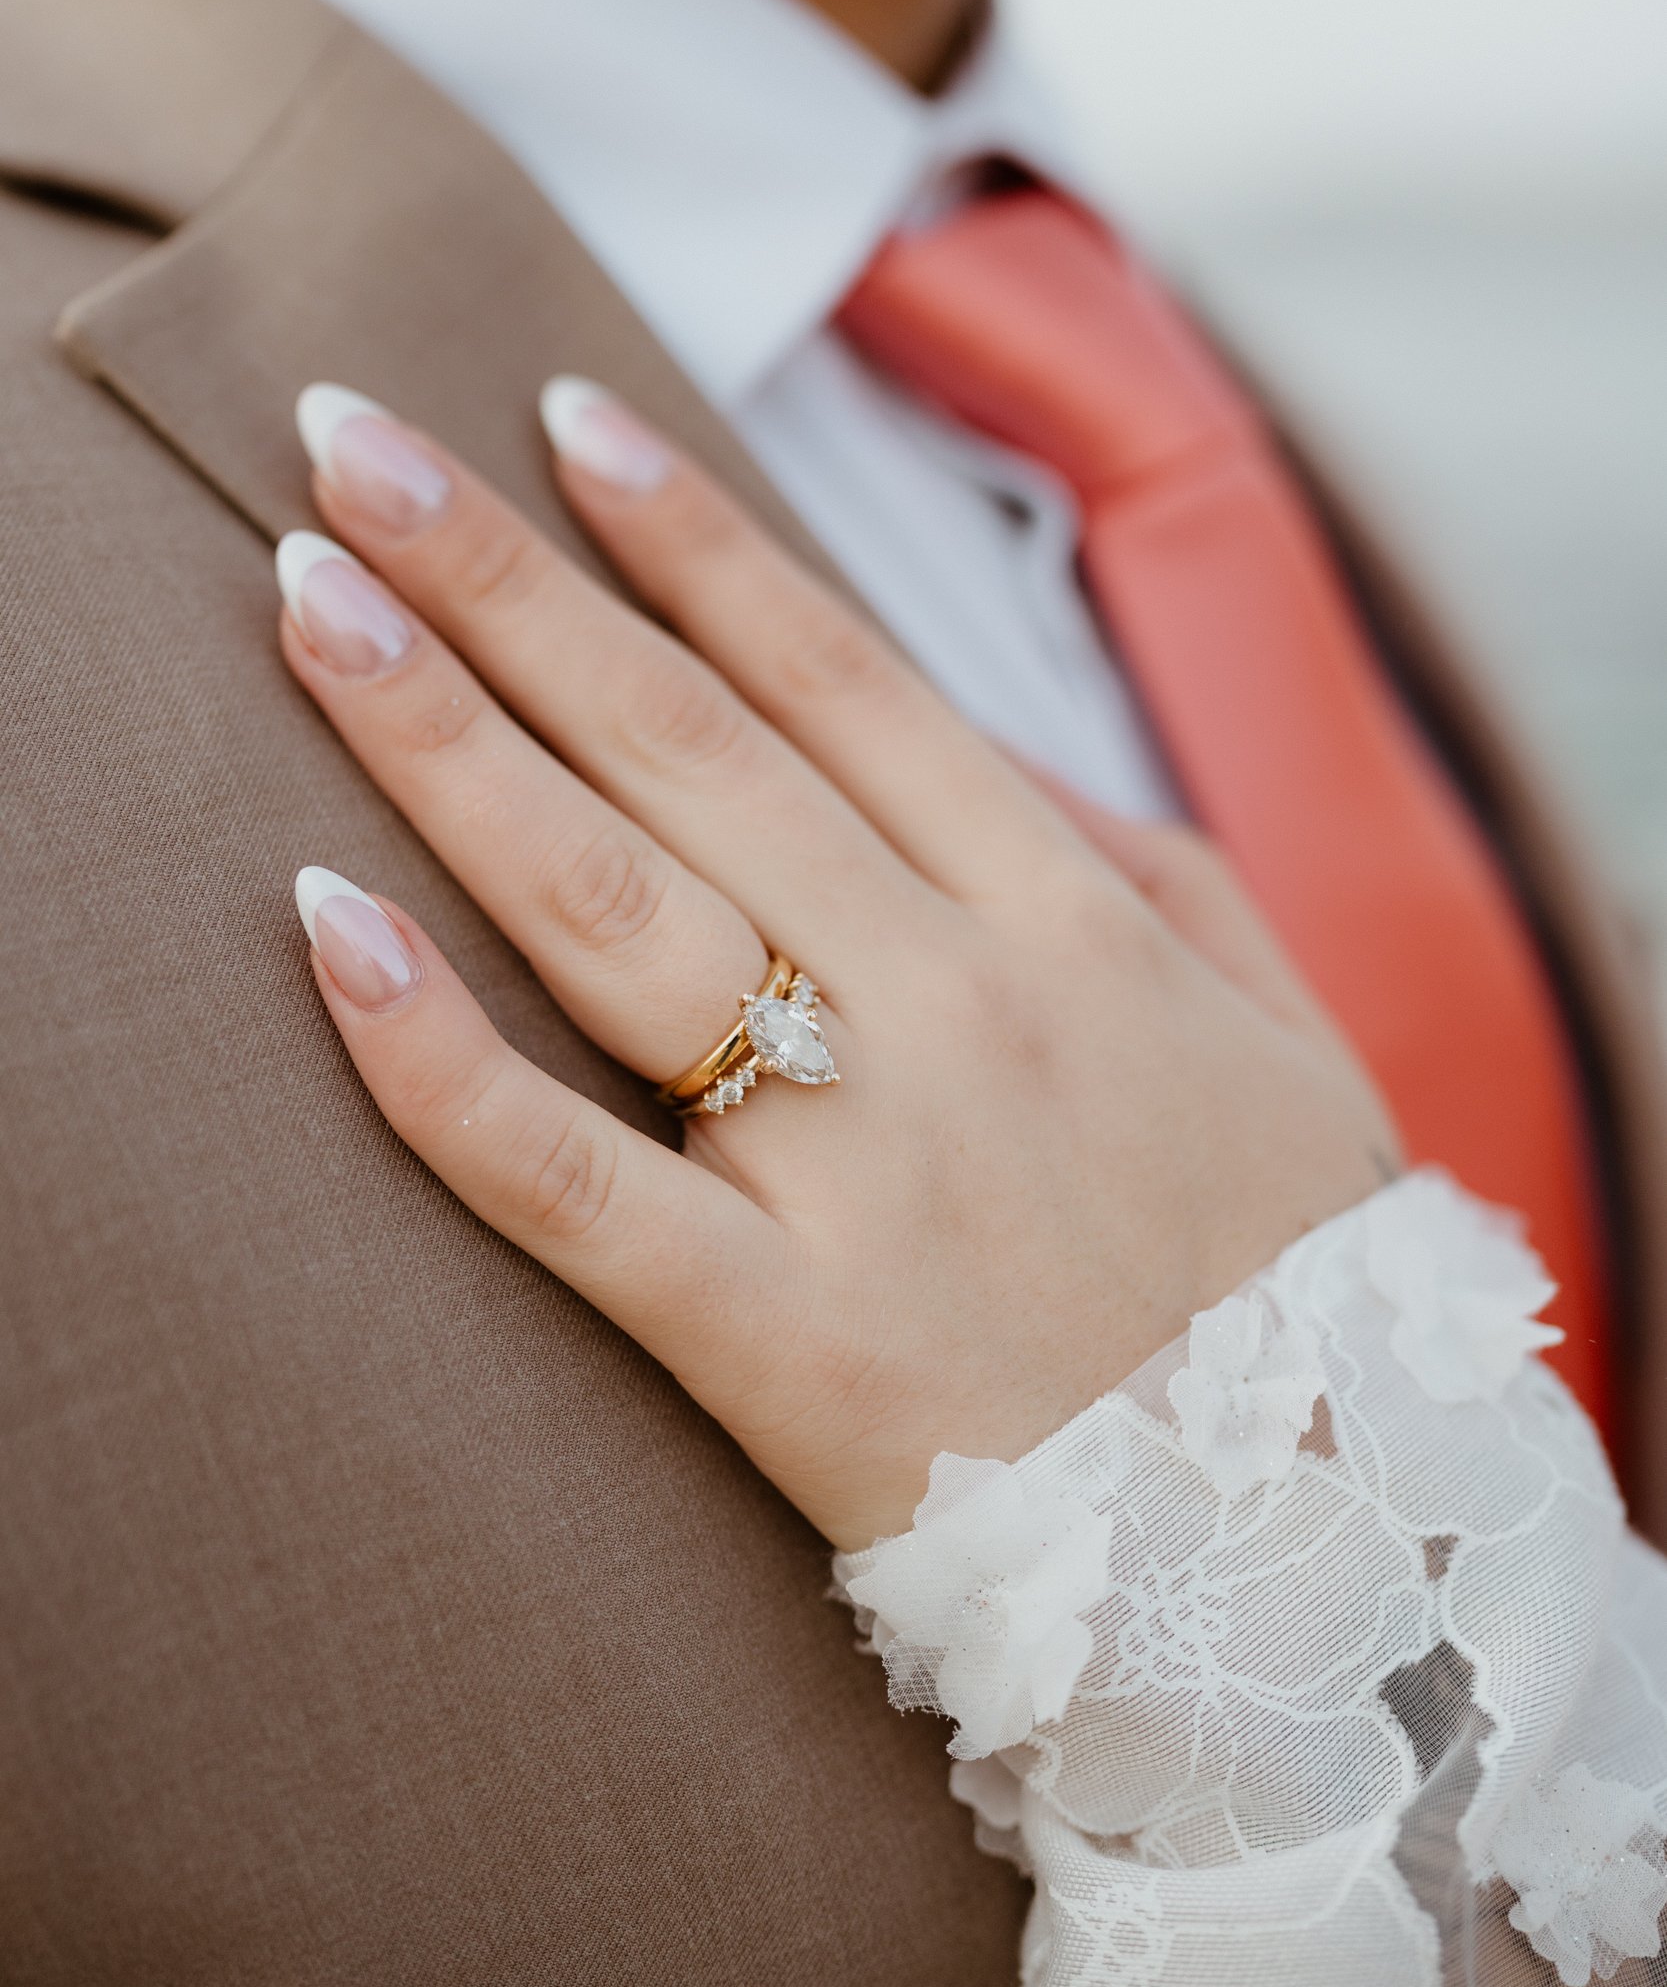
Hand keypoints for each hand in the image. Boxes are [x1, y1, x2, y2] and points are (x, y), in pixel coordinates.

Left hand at [277, 379, 1398, 1549]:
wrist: (1326, 1564)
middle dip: (515, 586)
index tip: (561, 422)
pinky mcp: (787, 1341)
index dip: (693, 542)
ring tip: (314, 602)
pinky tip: (326, 932)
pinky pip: (577, 1182)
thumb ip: (1141, 870)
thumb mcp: (1280, 1034)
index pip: (840, 681)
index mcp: (1070, 922)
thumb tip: (992, 757)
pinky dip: (439, 1060)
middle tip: (361, 452)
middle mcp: (958, 1008)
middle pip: (692, 751)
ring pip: (617, 911)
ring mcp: (869, 1171)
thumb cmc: (1293, 1283)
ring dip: (450, 742)